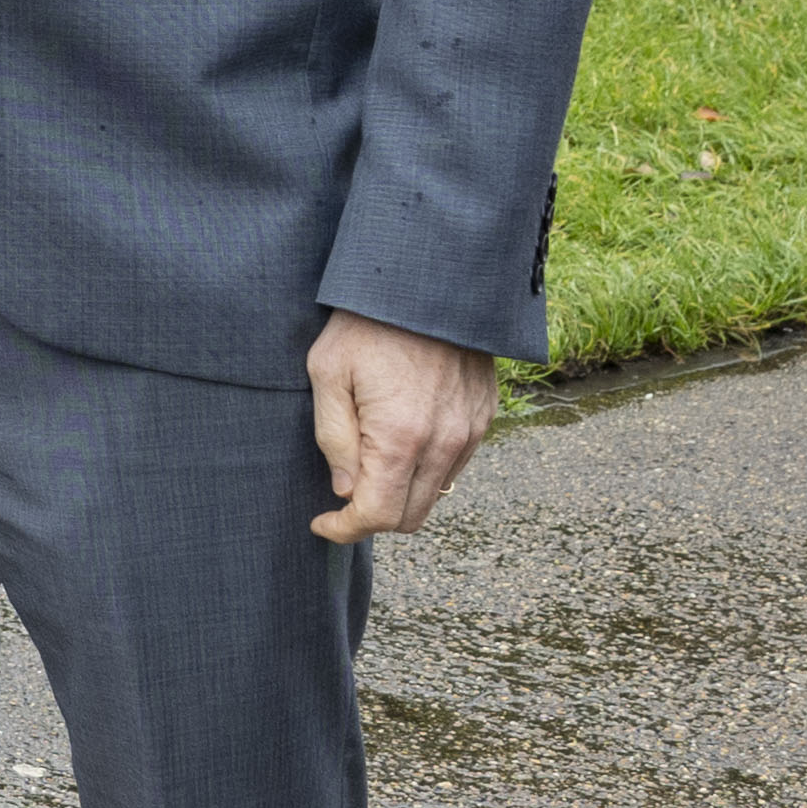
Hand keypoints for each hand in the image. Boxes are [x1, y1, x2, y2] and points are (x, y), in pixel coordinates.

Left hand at [305, 310, 500, 547]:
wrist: (430, 277)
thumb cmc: (367, 321)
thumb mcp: (327, 372)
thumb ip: (333, 438)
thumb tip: (345, 489)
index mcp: (401, 437)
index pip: (378, 517)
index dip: (345, 530)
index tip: (322, 522)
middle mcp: (445, 443)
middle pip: (409, 517)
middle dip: (372, 518)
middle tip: (342, 496)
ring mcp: (470, 431)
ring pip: (434, 495)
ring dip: (400, 494)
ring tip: (369, 464)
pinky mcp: (484, 416)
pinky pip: (454, 465)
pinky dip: (425, 470)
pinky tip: (401, 441)